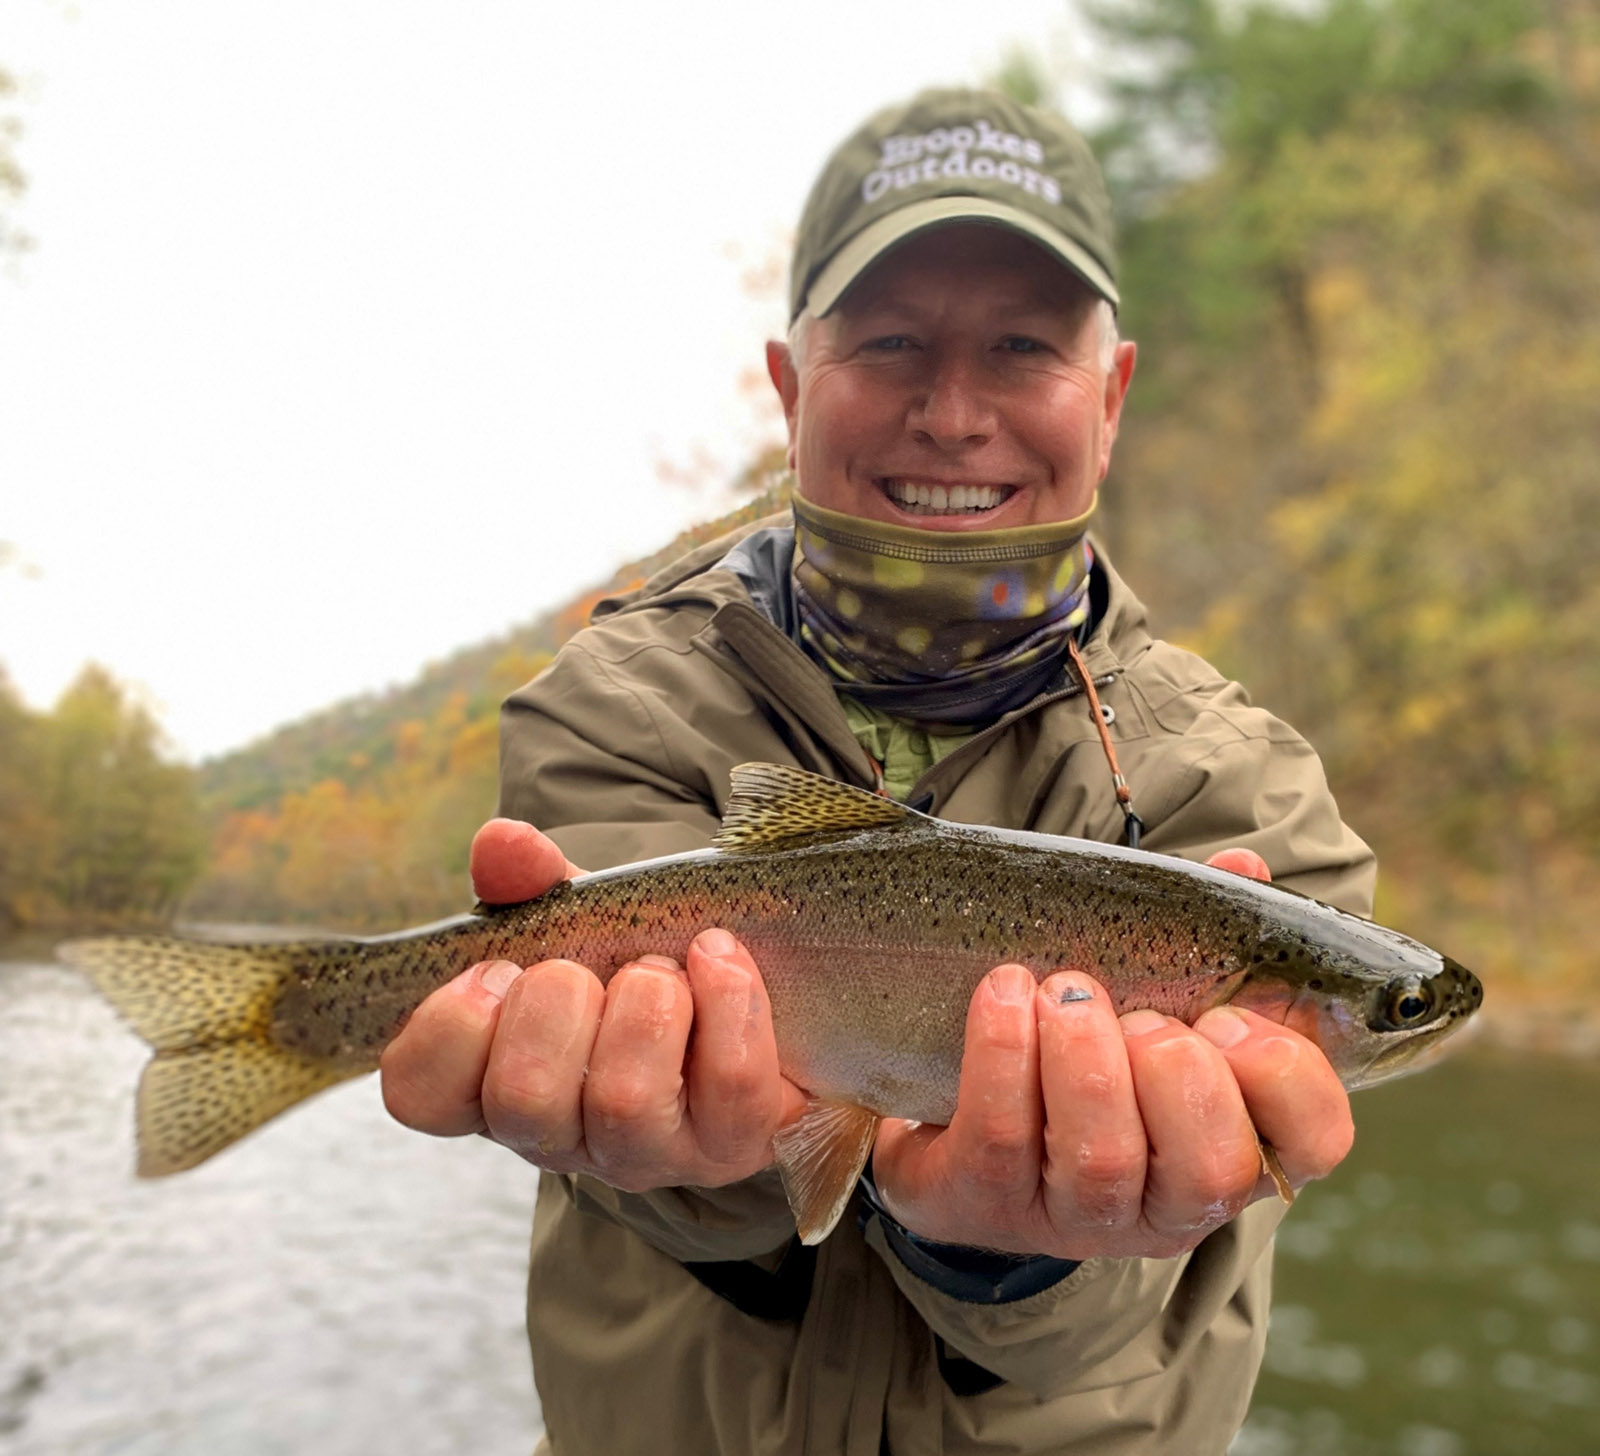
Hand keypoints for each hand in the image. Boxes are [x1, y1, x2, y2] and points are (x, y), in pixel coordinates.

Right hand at [380, 818, 806, 1189]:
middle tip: (585, 969)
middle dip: (559, 1001)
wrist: (754, 1007)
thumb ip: (532, 882)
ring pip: (624, 1101)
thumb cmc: (639, 969)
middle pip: (523, 1098)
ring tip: (663, 971)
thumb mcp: (577, 921)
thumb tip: (501, 841)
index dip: (449, 1026)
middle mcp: (560, 1136)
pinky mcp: (732, 1145)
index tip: (498, 969)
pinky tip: (721, 959)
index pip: (419, 1093)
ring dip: (646, 1004)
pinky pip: (728, 1082)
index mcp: (494, 1081)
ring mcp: (646, 1153)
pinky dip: (726, 999)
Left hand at [871, 848, 1354, 1259]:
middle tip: (1142, 1017)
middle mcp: (1170, 1201)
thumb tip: (1242, 868)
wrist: (958, 1125)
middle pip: (1212, 1168)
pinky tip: (1004, 995)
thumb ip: (1205, 934)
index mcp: (1236, 1142)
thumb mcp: (1152, 997)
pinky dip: (1004, 1056)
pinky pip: (1004, 1139)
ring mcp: (1079, 1214)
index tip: (1227, 1016)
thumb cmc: (1086, 1051)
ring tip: (1064, 990)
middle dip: (1180, 1077)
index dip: (1286, 1079)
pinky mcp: (990, 1200)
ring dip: (1086, 1062)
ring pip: (1104, 1159)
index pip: (1315, 1140)